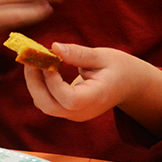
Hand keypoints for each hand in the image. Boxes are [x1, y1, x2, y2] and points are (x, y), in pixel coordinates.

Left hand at [24, 42, 161, 134]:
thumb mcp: (103, 56)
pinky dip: (39, 84)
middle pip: (48, 106)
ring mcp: (73, 114)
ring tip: (36, 58)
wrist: (130, 85)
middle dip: (34, 81)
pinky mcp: (67, 109)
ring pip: (43, 104)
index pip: (68, 99)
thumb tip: (54, 47)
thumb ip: (78, 54)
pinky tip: (43, 66)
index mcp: (95, 99)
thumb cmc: (120, 68)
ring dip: (34, 82)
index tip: (49, 59)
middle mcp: (82, 112)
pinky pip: (46, 101)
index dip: (53, 81)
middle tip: (32, 57)